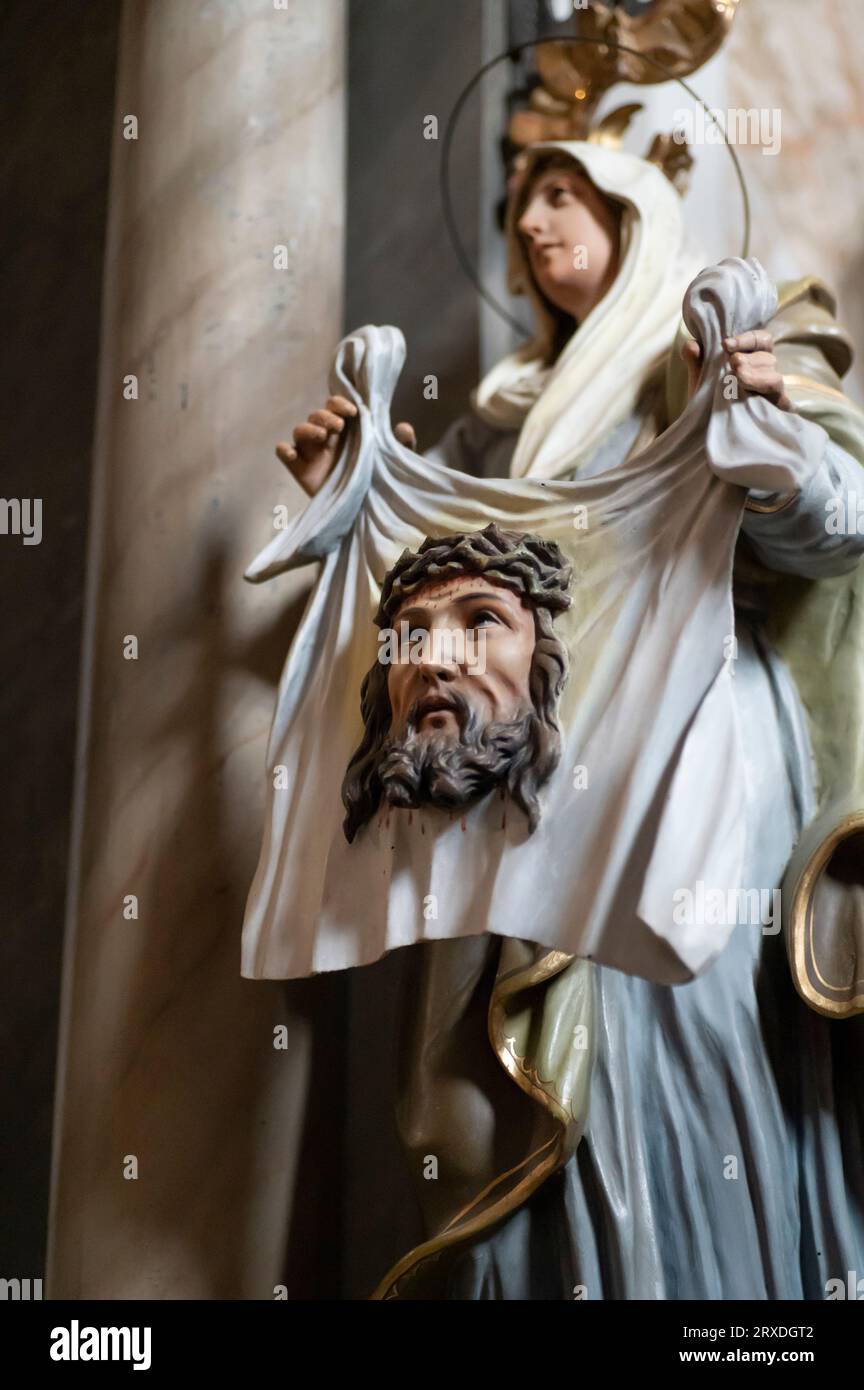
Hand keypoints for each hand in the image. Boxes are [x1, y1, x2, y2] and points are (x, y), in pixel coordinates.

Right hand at [276, 399, 416, 497]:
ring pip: (299, 430)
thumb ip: (400, 445)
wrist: (362, 511)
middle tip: (339, 427)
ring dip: (308, 429)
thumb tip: (403, 428)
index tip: (352, 412)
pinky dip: (284, 450)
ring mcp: (311, 453)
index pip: (335, 406)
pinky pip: (283, 453)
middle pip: (316, 415)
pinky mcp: (300, 470)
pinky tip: (294, 456)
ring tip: (323, 438)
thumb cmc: (375, 481)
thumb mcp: (392, 463)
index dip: (339, 403)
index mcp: (345, 431)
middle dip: (326, 416)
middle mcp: (326, 439)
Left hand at [681, 330, 791, 410]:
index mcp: (753, 359)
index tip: (725, 345)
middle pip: (768, 358)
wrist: (705, 431)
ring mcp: (772, 394)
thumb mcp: (699, 377)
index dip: (746, 339)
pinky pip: (783, 403)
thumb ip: (695, 359)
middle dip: (748, 359)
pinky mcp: (774, 412)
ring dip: (755, 376)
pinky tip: (759, 399)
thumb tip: (692, 345)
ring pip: (775, 378)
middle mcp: (766, 374)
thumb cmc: (707, 399)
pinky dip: (775, 400)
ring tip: (738, 379)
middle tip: (733, 364)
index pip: (762, 340)